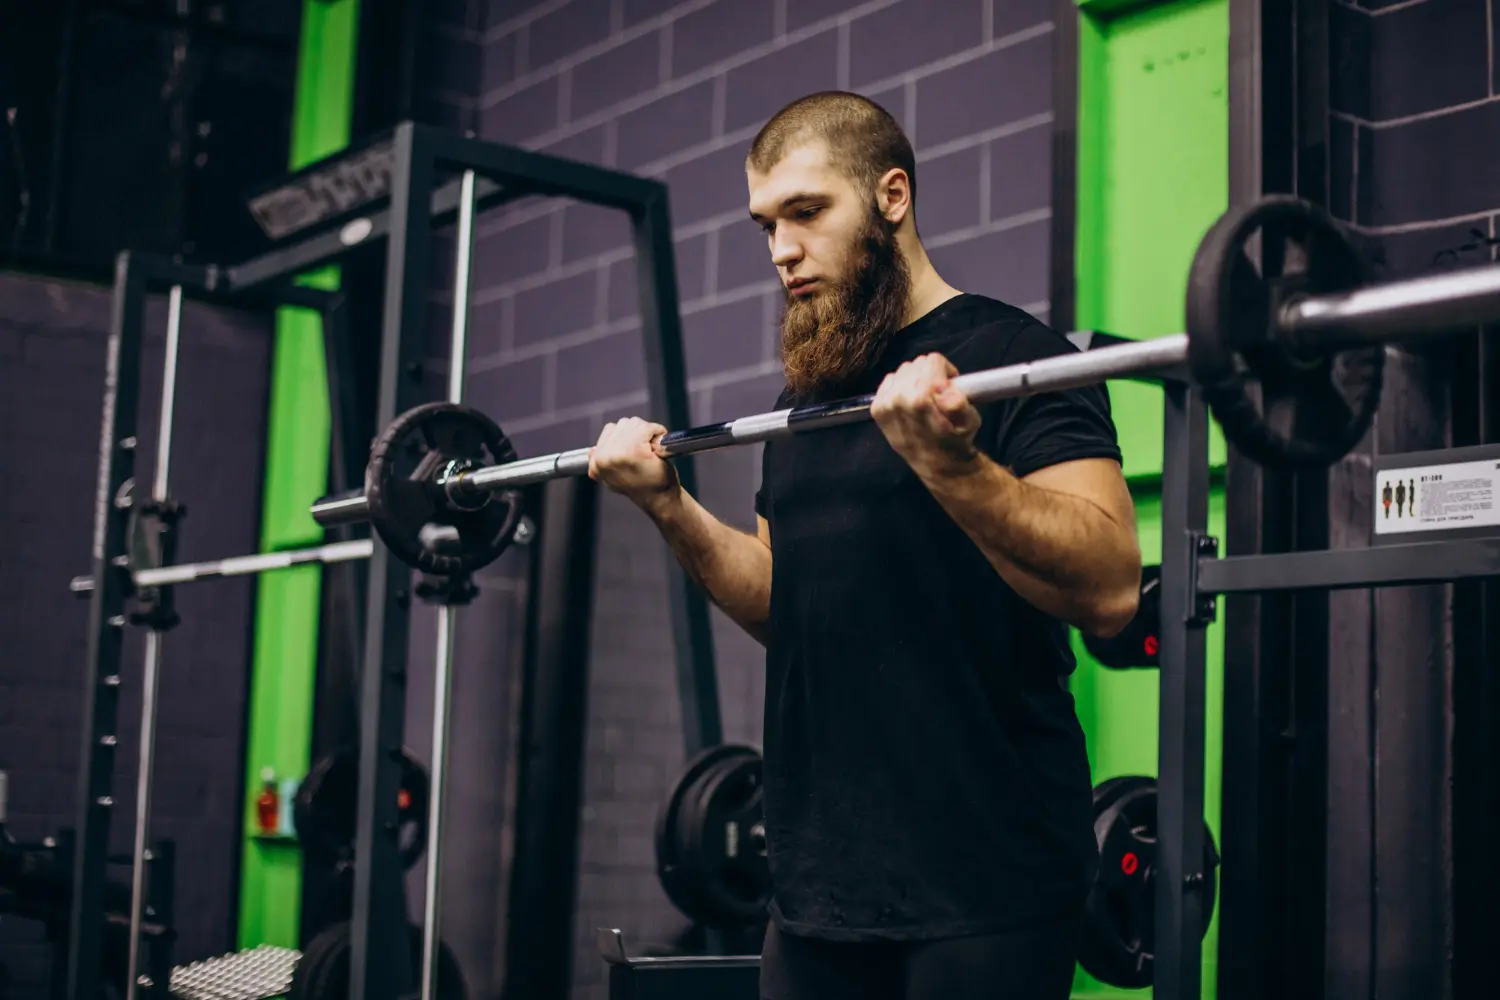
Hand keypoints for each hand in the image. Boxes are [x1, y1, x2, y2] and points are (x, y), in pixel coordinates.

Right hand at [587, 416, 680, 510]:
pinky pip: (648, 427)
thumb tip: (591, 452)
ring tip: (649, 452)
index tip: (634, 450)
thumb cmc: (643, 488)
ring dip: (646, 433)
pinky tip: (657, 449)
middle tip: (644, 452)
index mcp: (597, 462)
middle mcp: (604, 456)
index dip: (626, 437)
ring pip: (634, 423)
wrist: (660, 500)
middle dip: (637, 433)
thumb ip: (600, 463)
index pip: (609, 430)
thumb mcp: (613, 478)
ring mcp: (620, 452)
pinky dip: (657, 432)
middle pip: (623, 424)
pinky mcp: (636, 450)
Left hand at [870, 353, 983, 478]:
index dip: (946, 371)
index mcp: (921, 398)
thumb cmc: (956, 440)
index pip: (933, 360)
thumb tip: (944, 389)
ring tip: (924, 398)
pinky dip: (900, 386)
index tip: (950, 386)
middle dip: (930, 375)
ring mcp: (885, 404)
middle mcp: (898, 398)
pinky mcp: (876, 408)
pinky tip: (909, 401)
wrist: (937, 465)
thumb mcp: (970, 421)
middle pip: (917, 364)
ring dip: (915, 380)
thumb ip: (959, 402)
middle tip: (938, 394)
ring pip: (903, 371)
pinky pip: (889, 381)